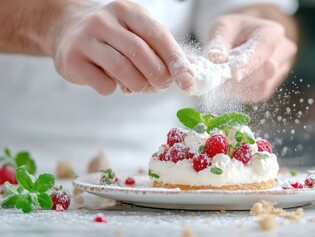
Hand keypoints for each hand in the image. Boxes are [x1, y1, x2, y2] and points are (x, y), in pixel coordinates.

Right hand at [52, 0, 192, 94]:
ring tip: (140, 86)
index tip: (188, 80)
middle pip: (140, 52)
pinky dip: (114, 89)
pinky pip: (102, 83)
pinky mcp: (72, 60)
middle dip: (158, 75)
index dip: (175, 60)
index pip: (157, 34)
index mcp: (127, 11)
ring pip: (121, 68)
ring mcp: (85, 39)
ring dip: (138, 84)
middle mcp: (104, 21)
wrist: (66, 29)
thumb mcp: (137, 31)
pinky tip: (113, 83)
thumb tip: (189, 73)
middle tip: (163, 85)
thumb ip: (161, 49)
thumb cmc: (113, 35)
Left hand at [204, 14, 296, 101]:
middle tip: (217, 77)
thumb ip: (217, 43)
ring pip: (261, 86)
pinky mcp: (269, 88)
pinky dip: (238, 91)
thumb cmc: (232, 32)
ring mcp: (279, 71)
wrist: (242, 39)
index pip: (264, 48)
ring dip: (237, 86)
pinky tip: (229, 83)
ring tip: (222, 75)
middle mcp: (282, 51)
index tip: (232, 74)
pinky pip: (255, 94)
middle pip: (267, 70)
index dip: (249, 63)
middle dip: (241, 77)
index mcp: (272, 31)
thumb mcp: (222, 28)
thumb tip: (215, 59)